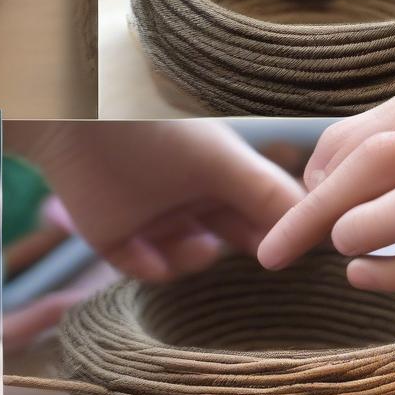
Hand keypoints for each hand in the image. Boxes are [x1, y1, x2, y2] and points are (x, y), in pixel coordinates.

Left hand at [6, 120, 303, 280]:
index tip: (302, 253)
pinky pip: (144, 268)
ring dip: (193, 259)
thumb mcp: (223, 161)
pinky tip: (151, 255)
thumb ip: (270, 192)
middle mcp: (190, 195)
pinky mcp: (115, 236)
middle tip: (258, 267)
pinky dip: (152, 268)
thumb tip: (317, 230)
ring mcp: (154, 217)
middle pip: (230, 238)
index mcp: (219, 172)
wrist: (77, 126)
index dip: (282, 231)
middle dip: (245, 252)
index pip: (264, 209)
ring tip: (198, 246)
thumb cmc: (158, 132)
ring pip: (188, 258)